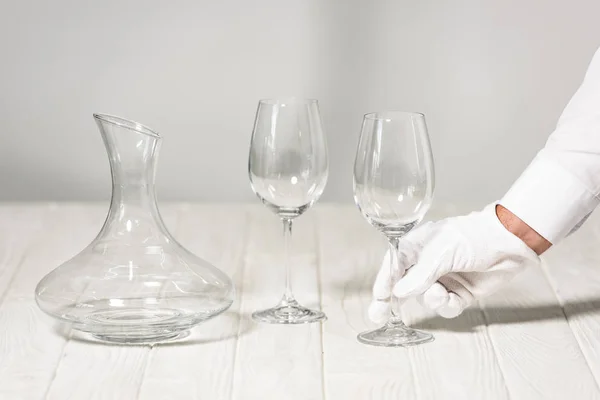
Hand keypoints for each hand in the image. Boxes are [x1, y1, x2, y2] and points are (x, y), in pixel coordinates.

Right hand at [369, 203, 540, 321]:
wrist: (509, 242)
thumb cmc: (473, 236)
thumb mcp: (442, 251)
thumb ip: (420, 274)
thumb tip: (398, 292)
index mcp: (416, 247)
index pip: (392, 267)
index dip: (383, 284)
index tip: (377, 300)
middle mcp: (426, 264)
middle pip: (403, 287)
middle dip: (392, 301)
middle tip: (378, 315)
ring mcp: (443, 279)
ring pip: (425, 299)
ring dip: (431, 299)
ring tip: (440, 292)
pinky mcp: (459, 292)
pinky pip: (446, 307)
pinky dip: (447, 306)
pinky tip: (453, 299)